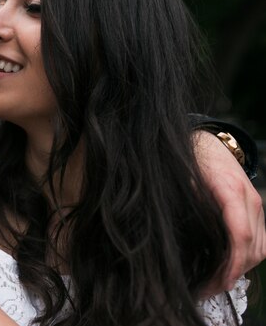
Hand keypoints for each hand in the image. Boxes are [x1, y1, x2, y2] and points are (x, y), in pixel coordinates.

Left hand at [195, 131, 265, 294]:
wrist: (207, 141)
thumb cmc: (190, 159)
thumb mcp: (182, 178)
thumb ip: (185, 203)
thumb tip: (174, 234)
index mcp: (230, 191)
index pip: (240, 237)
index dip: (230, 264)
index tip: (214, 283)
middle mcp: (250, 200)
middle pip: (253, 248)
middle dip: (232, 273)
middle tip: (206, 289)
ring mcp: (257, 205)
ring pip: (261, 248)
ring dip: (241, 269)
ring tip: (213, 283)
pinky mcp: (256, 210)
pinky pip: (261, 241)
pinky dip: (246, 258)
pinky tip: (226, 268)